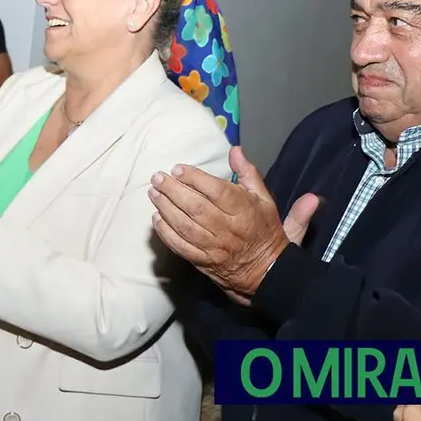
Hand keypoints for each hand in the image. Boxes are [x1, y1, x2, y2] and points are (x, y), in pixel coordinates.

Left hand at [149, 146, 313, 299]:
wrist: (266, 270)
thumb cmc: (263, 228)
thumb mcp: (264, 198)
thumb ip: (248, 173)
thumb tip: (234, 150)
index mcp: (244, 211)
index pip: (217, 192)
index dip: (195, 179)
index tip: (178, 169)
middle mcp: (228, 229)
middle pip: (196, 208)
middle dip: (173, 191)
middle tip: (157, 178)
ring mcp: (215, 247)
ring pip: (185, 227)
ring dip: (166, 209)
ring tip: (154, 193)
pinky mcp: (204, 261)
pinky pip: (181, 247)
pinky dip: (166, 233)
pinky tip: (156, 219)